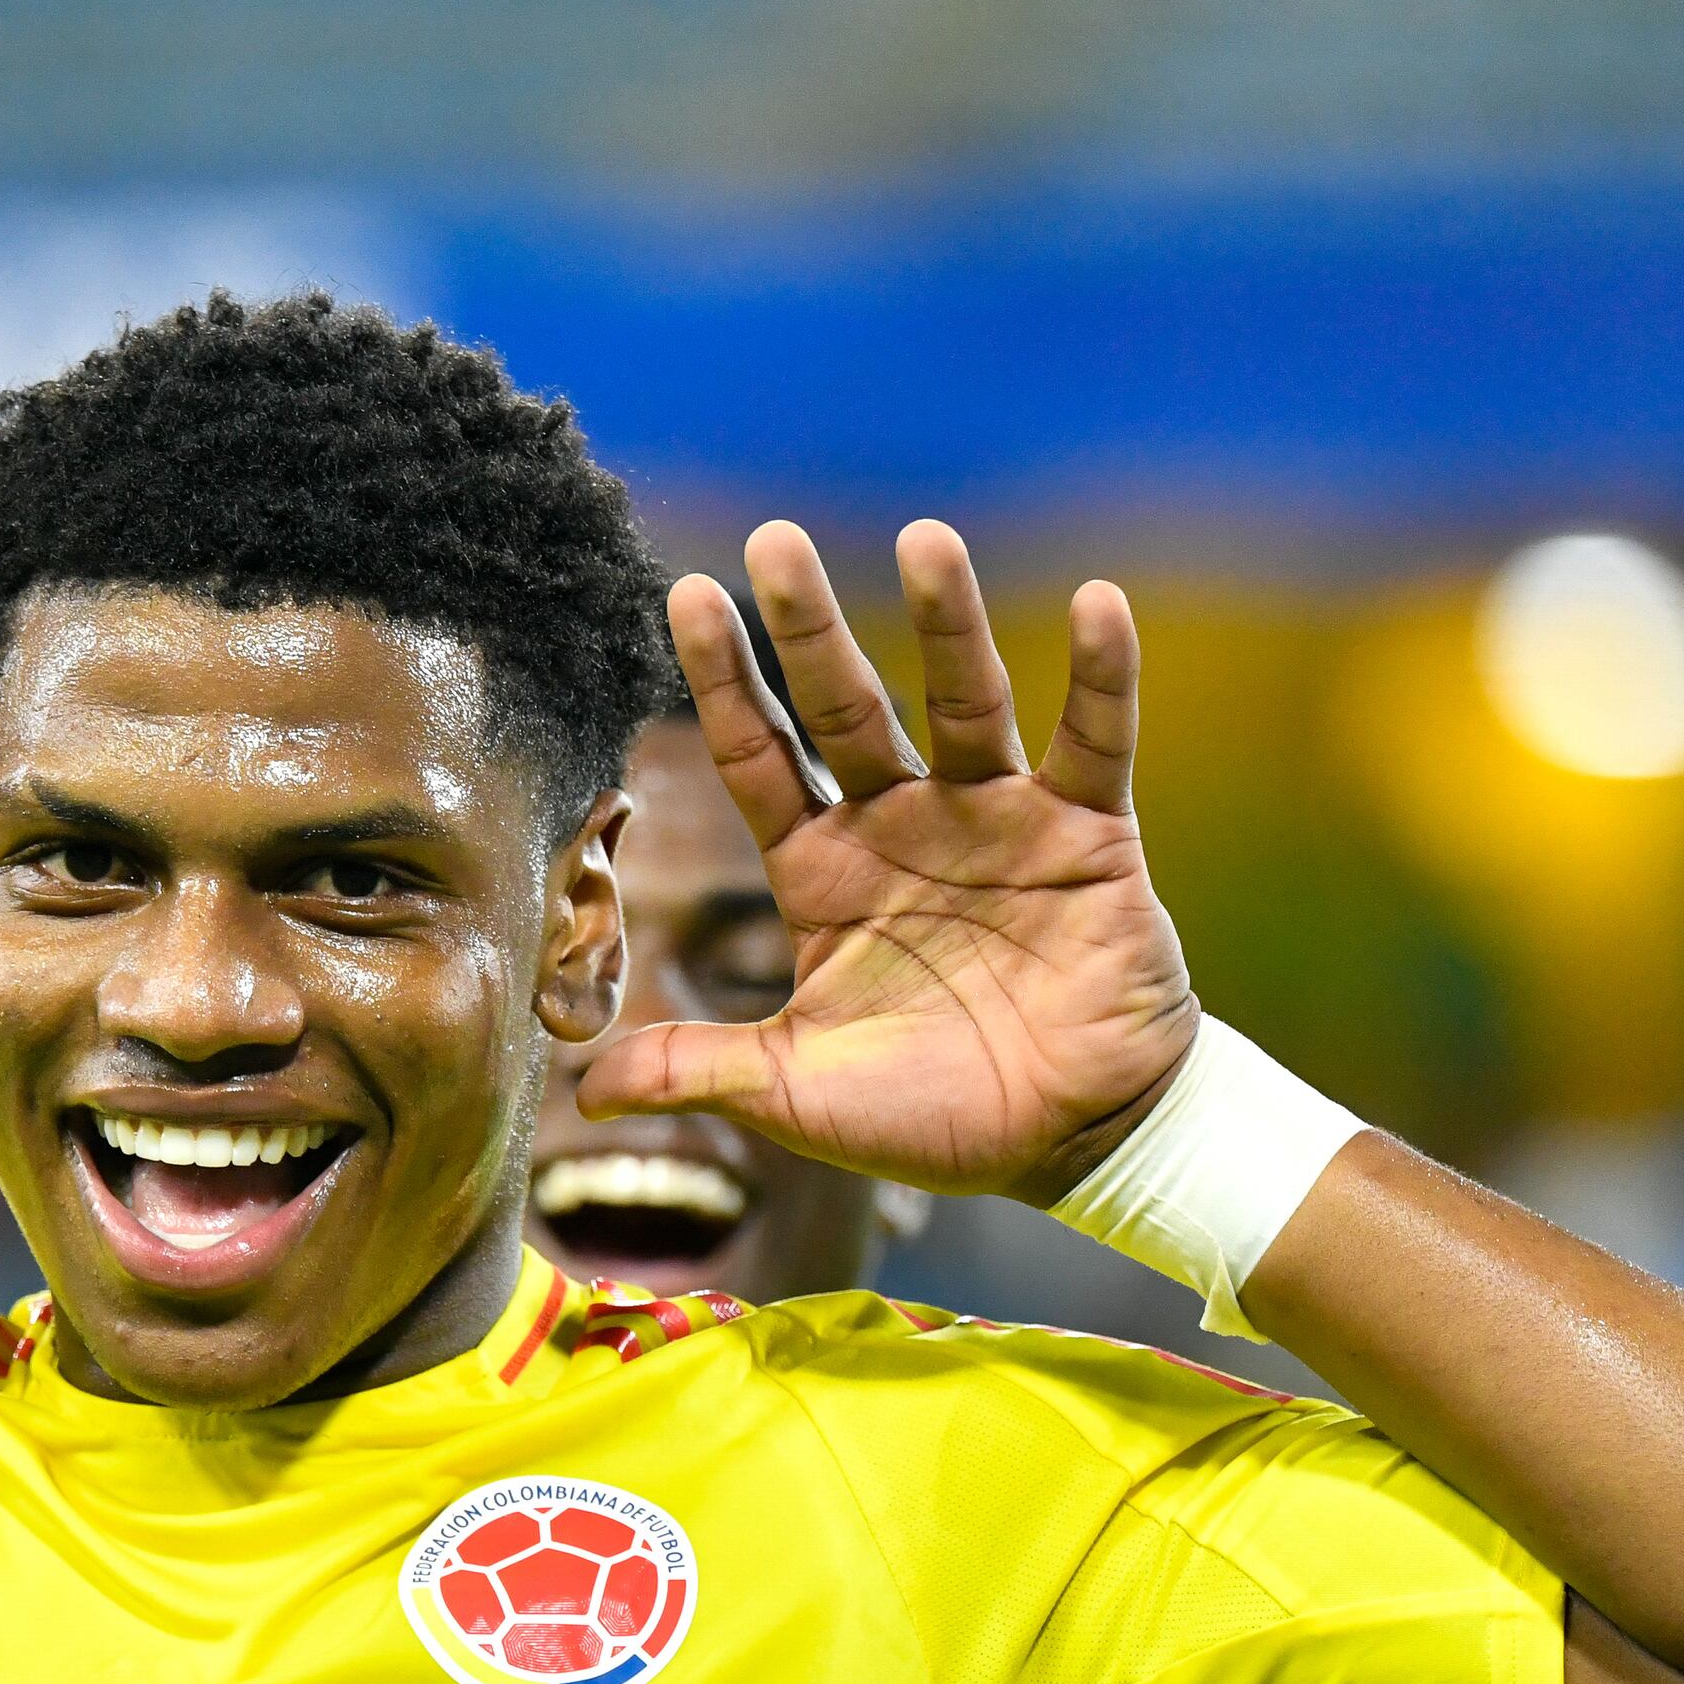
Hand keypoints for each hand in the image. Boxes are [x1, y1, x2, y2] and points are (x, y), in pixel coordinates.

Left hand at [579, 522, 1198, 1204]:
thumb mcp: (796, 1094)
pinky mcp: (1091, 835)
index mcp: (824, 873)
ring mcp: (998, 821)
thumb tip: (581, 1092)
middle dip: (811, 628)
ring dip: (949, 621)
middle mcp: (903, 826)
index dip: (722, 682)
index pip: (759, 758)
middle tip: (775, 539)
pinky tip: (1098, 601)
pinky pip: (1095, 740)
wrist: (1073, 1145)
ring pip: (966, 700)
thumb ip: (699, 1070)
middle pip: (846, 708)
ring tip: (926, 539)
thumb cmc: (934, 1116)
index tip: (686, 593)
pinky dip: (1102, 676)